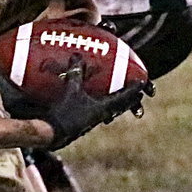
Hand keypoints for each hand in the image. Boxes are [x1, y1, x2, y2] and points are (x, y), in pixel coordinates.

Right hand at [0, 63, 147, 150]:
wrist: (49, 136)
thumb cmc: (63, 115)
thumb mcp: (70, 92)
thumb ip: (75, 74)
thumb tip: (77, 56)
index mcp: (102, 110)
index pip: (124, 98)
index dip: (133, 90)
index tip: (142, 83)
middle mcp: (99, 117)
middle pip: (119, 106)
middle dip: (127, 98)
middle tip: (134, 92)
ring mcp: (89, 122)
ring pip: (106, 111)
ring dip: (112, 103)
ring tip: (113, 96)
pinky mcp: (78, 124)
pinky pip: (92, 112)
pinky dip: (94, 105)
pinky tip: (88, 102)